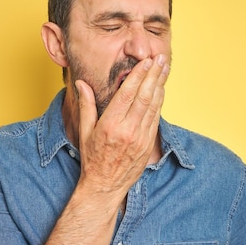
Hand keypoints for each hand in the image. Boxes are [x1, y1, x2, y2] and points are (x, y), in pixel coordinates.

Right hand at [75, 54, 169, 201]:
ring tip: (164, 69)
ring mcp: (141, 139)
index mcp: (110, 125)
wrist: (105, 186)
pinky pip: (156, 119)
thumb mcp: (85, 131)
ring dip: (160, 85)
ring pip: (154, 106)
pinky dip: (159, 102)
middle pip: (145, 96)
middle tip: (160, 58)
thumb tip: (81, 83)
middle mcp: (128, 131)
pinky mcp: (148, 145)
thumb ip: (86, 105)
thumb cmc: (92, 158)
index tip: (145, 61)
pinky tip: (161, 90)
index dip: (138, 75)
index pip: (128, 94)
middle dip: (154, 75)